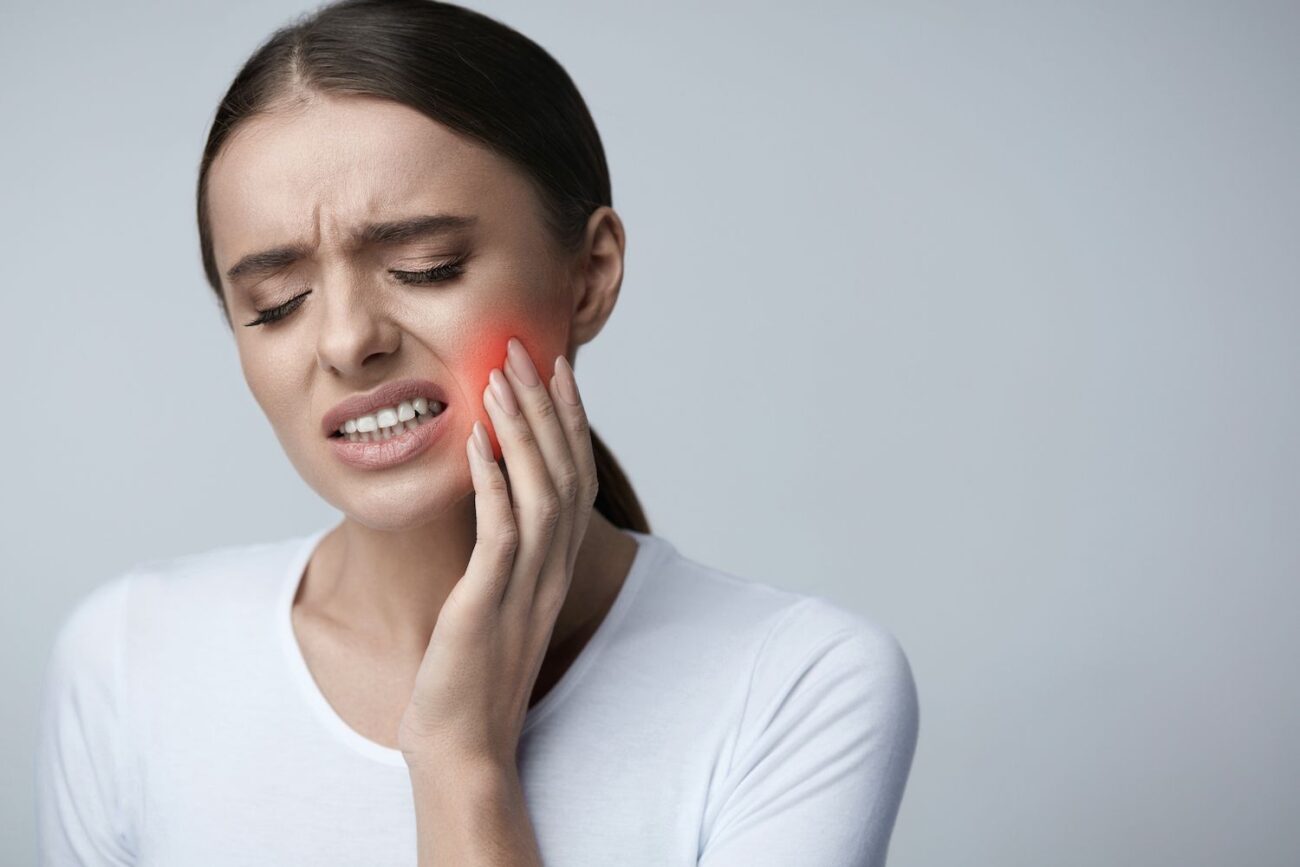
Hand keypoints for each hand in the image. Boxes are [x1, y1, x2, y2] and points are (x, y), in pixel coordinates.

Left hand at [397, 337, 598, 770]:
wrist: (465, 746)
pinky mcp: (490, 604)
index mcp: (556, 567)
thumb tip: (491, 504)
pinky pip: (500, 533)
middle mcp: (552, 571)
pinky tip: (475, 443)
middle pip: (565, 472)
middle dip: (545, 407)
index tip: (555, 370)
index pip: (573, 477)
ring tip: (497, 381)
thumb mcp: (497, 602)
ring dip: (521, 432)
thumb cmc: (472, 674)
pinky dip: (492, 482)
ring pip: (540, 492)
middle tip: (523, 352)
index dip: (568, 420)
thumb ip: (504, 555)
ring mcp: (526, 588)